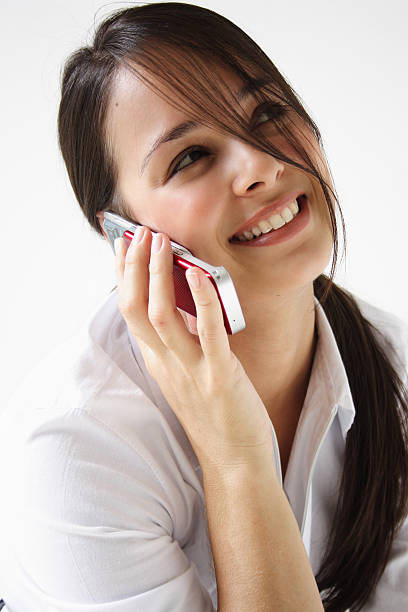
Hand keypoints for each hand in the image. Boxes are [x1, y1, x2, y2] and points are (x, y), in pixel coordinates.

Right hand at [114, 227, 272, 469]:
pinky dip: (203, 301)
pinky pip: (208, 334)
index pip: (129, 312)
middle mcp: (166, 364)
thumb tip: (186, 299)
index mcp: (158, 361)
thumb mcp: (187, 373)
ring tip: (160, 243)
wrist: (235, 461)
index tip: (124, 245)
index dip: (124, 276)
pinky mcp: (220, 378)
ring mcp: (190, 371)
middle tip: (139, 233)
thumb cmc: (215, 413)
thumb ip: (181, 340)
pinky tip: (200, 273)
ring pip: (160, 317)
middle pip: (135, 309)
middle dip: (134, 268)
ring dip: (158, 275)